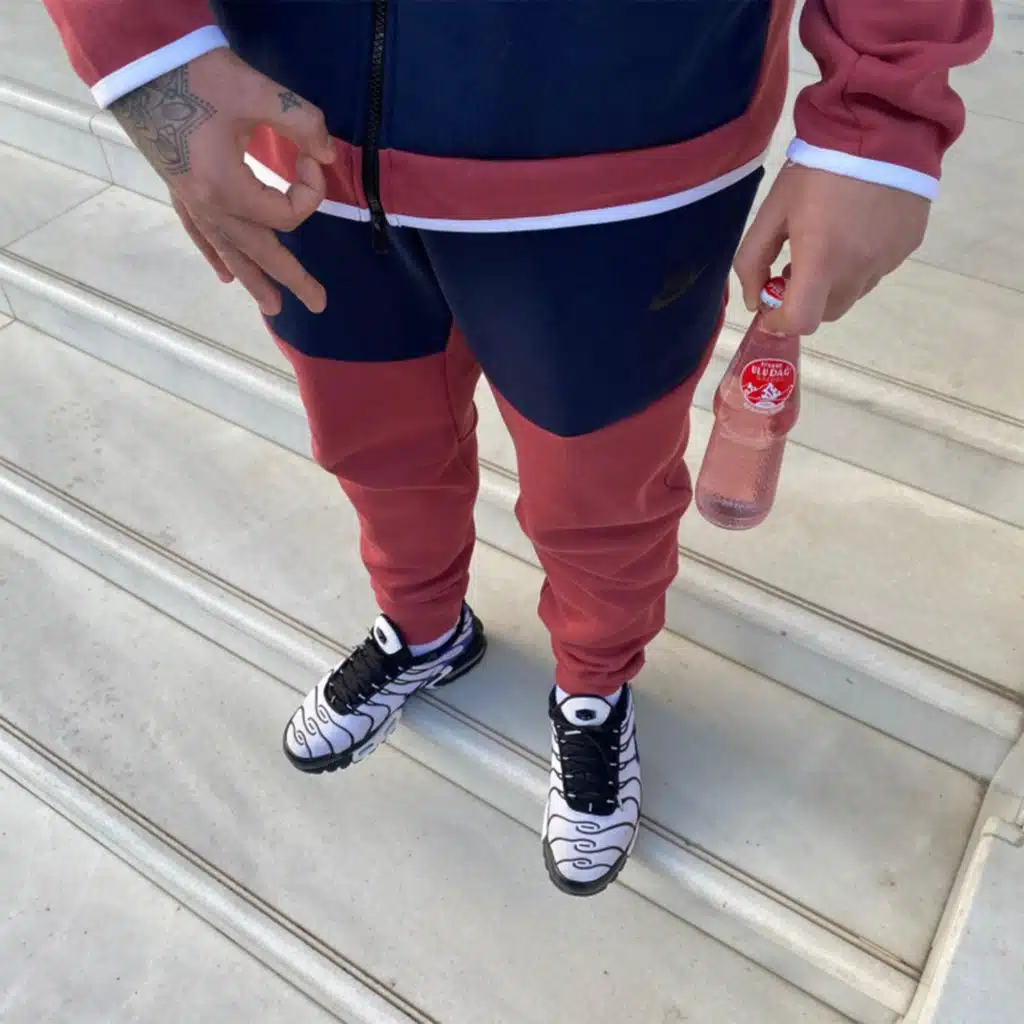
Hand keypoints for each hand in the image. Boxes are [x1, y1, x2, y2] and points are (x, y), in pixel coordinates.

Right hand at [111, 48, 334, 315]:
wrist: (137, 60)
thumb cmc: (196, 74)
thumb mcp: (257, 93)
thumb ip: (302, 123)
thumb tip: (327, 152)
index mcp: (226, 189)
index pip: (287, 214)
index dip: (312, 190)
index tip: (312, 156)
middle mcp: (208, 205)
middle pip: (259, 251)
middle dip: (291, 278)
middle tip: (318, 304)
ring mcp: (190, 199)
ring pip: (228, 250)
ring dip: (253, 279)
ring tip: (272, 308)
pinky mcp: (179, 186)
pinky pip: (199, 232)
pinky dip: (215, 254)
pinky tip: (224, 274)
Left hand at [734, 164, 929, 334]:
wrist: (882, 124)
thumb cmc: (817, 168)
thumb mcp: (772, 211)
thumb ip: (753, 261)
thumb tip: (754, 302)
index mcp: (822, 260)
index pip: (803, 321)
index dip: (781, 323)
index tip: (771, 306)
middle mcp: (859, 269)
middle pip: (827, 313)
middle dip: (806, 302)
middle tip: (794, 268)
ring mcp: (888, 260)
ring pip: (854, 293)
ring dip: (834, 282)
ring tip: (827, 241)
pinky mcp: (908, 246)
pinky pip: (878, 269)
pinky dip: (860, 263)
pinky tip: (856, 227)